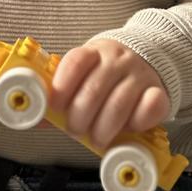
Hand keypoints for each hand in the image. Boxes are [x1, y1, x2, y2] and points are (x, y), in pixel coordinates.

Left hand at [50, 39, 169, 149]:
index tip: (55, 106)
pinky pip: (151, 106)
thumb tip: (32, 115)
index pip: (76, 62)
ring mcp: (139, 73)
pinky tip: (130, 128)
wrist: (147, 55)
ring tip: (98, 138)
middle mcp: (117, 59)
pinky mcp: (159, 90)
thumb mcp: (83, 74)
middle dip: (80, 117)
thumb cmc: (106, 73)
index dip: (62, 86)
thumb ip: (61, 94)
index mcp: (93, 52)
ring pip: (120, 102)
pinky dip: (139, 121)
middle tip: (76, 130)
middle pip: (94, 89)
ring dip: (104, 128)